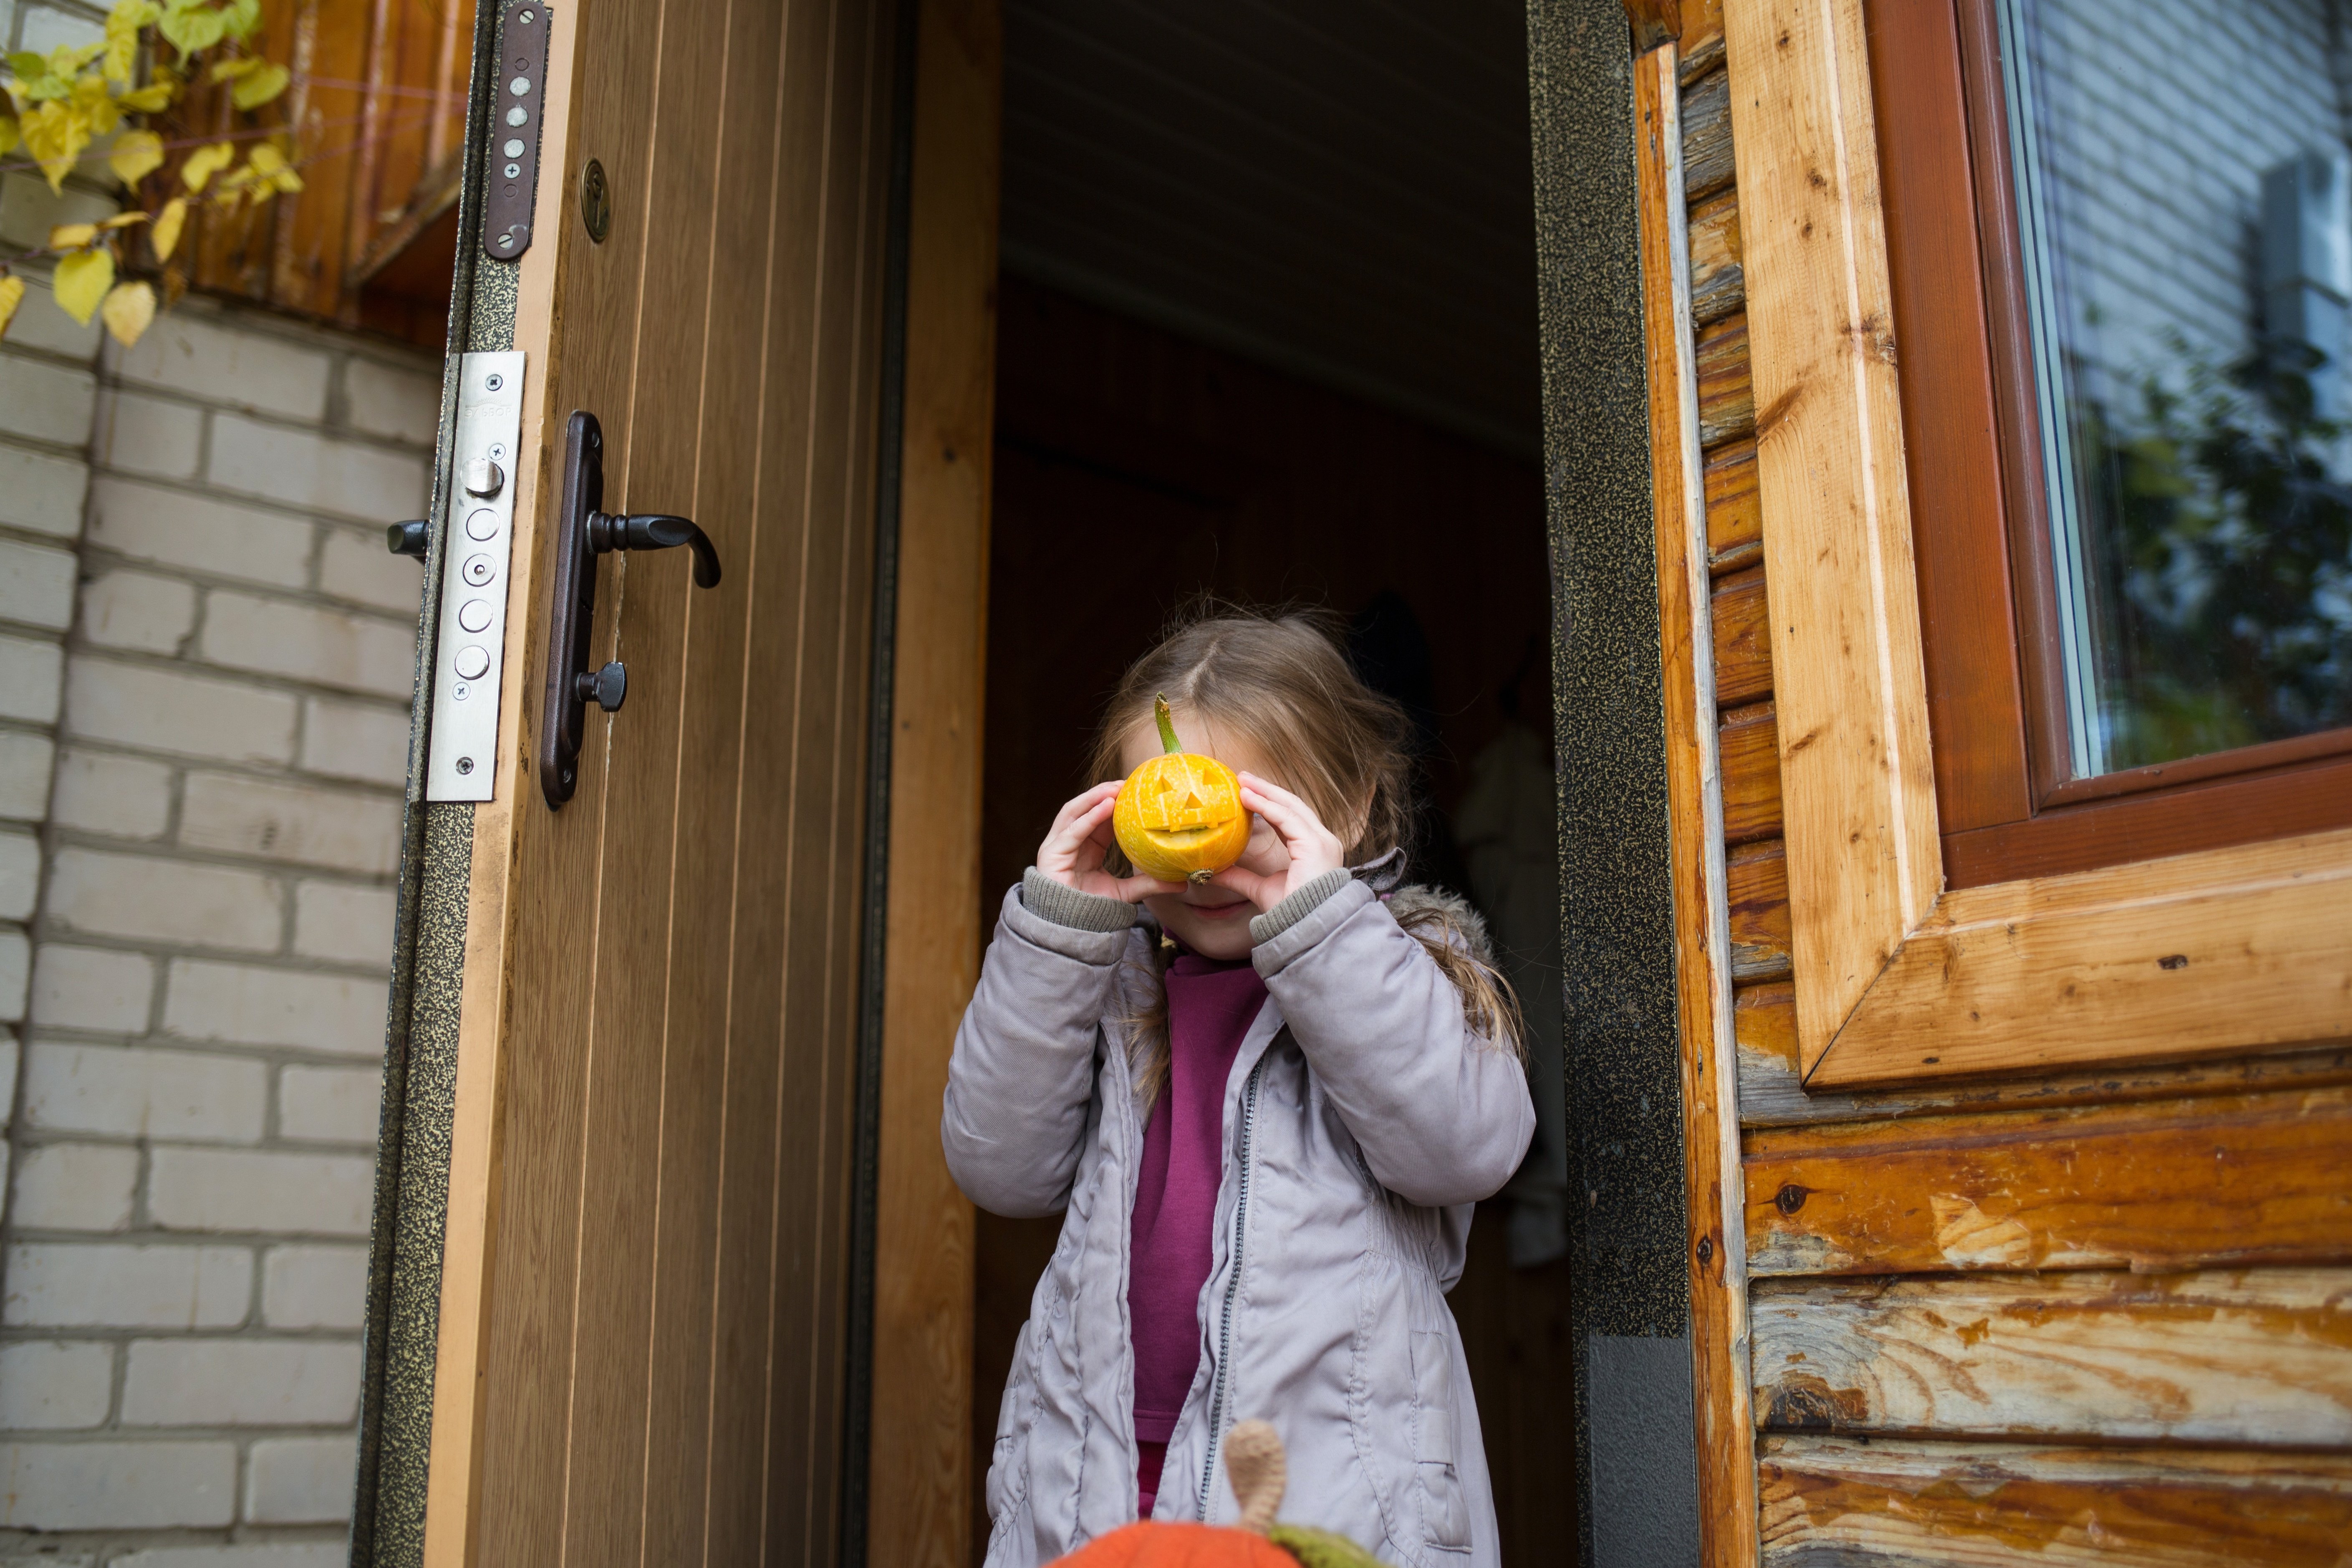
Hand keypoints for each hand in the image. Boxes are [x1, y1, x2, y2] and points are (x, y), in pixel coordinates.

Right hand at [1036, 781, 1183, 902]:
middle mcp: (1069, 841)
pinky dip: (1089, 818)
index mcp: (1085, 845)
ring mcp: (1057, 846)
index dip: (1115, 802)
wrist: (1071, 930)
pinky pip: (1072, 832)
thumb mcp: (1126, 893)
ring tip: (1116, 788)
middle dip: (1104, 792)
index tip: (1136, 791)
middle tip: (1128, 783)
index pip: (1099, 816)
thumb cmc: (1092, 910)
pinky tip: (1106, 807)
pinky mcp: (1051, 854)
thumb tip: (1182, 882)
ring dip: (1094, 797)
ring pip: (1074, 812)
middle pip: (1085, 808)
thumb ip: (1149, 883)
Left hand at [1212, 773, 1347, 912]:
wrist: (1307, 929)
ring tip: (1242, 782)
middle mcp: (1322, 841)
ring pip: (1291, 807)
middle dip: (1267, 790)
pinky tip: (1248, 798)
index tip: (1247, 793)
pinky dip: (1266, 806)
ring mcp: (1321, 841)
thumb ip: (1240, 877)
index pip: (1291, 818)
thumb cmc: (1291, 913)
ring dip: (1264, 792)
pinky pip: (1287, 818)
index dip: (1269, 803)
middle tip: (1242, 778)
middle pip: (1292, 805)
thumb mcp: (1260, 889)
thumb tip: (1213, 872)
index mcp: (1313, 849)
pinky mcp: (1315, 844)